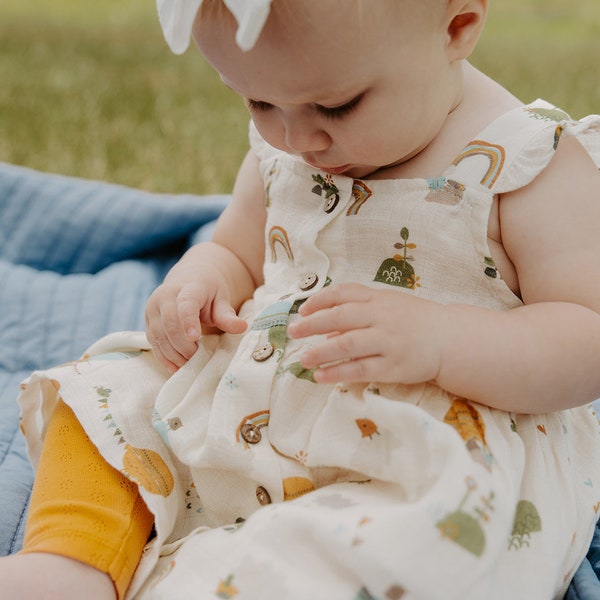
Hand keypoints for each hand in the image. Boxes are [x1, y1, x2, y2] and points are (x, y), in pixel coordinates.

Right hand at [145, 261, 247, 371]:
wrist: (190, 278)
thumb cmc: (209, 291)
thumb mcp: (221, 299)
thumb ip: (228, 315)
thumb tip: (242, 327)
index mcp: (187, 288)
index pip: (185, 305)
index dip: (188, 321)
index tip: (195, 338)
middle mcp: (165, 296)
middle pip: (170, 325)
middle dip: (183, 346)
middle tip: (197, 358)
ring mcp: (153, 308)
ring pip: (158, 336)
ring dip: (173, 354)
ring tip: (189, 364)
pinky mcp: (148, 321)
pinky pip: (153, 342)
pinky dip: (164, 357)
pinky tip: (176, 366)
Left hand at [287, 283, 444, 384]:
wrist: (450, 339)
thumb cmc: (415, 320)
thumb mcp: (389, 306)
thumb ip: (359, 312)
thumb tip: (327, 328)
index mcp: (379, 299)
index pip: (344, 293)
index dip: (320, 300)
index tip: (302, 310)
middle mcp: (382, 317)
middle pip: (340, 317)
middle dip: (312, 324)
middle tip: (292, 331)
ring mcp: (388, 341)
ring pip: (347, 344)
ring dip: (321, 351)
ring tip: (303, 359)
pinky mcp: (393, 366)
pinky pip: (360, 369)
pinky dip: (338, 372)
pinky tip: (321, 376)